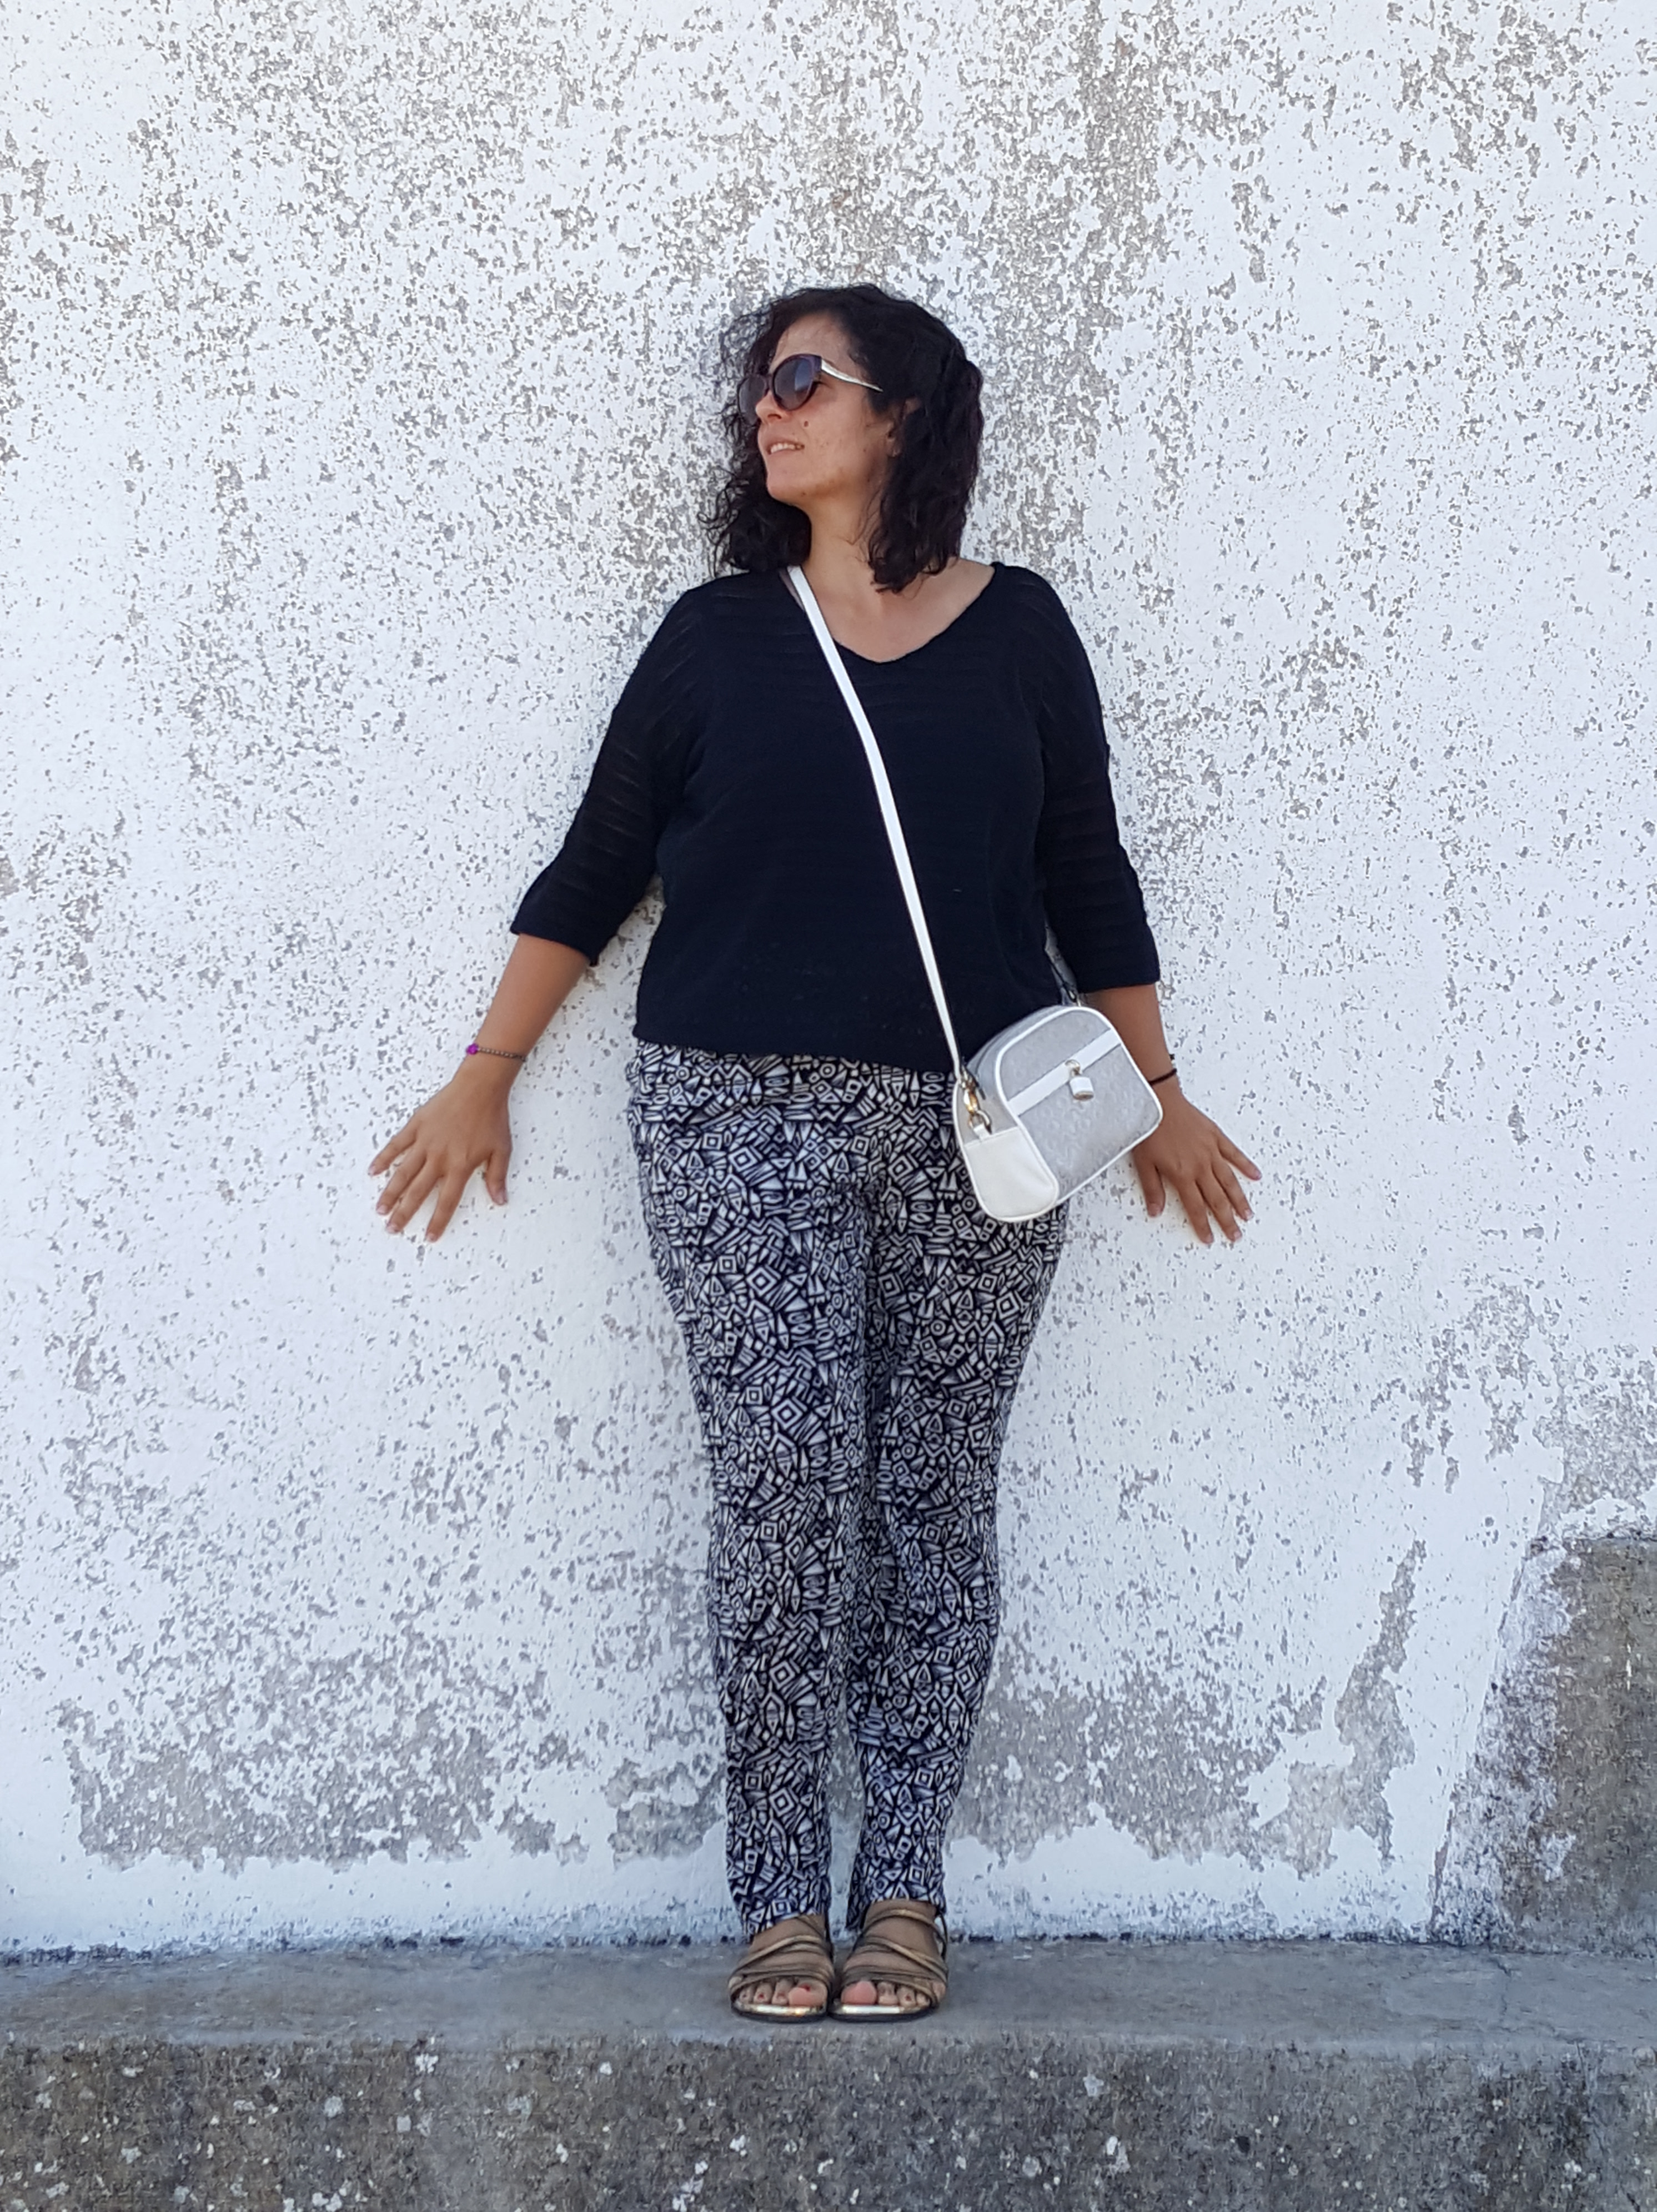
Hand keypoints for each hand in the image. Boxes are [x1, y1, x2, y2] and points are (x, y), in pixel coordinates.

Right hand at [370, 1058, 514, 1240]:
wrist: (480, 1087)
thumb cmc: (492, 1117)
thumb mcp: (501, 1150)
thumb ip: (497, 1177)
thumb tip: (500, 1200)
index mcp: (460, 1166)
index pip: (446, 1201)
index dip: (437, 1221)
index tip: (429, 1236)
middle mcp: (439, 1157)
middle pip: (418, 1192)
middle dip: (404, 1213)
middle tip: (393, 1228)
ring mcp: (425, 1142)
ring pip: (403, 1172)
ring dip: (390, 1193)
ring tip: (380, 1209)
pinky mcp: (416, 1126)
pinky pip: (396, 1145)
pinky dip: (384, 1158)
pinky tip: (373, 1171)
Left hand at [1131, 1085, 1259, 1245]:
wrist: (1159, 1101)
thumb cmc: (1149, 1129)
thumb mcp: (1144, 1164)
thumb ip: (1153, 1189)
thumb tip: (1155, 1211)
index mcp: (1182, 1174)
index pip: (1196, 1207)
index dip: (1203, 1225)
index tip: (1210, 1239)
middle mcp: (1201, 1166)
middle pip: (1217, 1199)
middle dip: (1227, 1220)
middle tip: (1235, 1235)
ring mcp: (1211, 1151)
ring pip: (1229, 1181)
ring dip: (1239, 1200)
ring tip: (1247, 1214)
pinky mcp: (1216, 1136)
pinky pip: (1234, 1154)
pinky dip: (1246, 1165)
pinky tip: (1255, 1176)